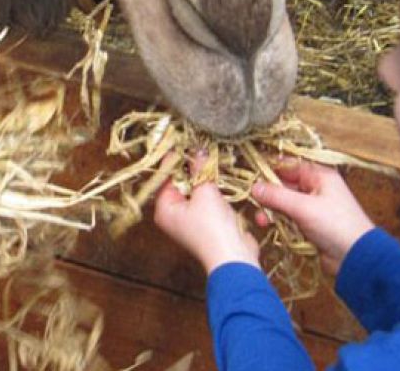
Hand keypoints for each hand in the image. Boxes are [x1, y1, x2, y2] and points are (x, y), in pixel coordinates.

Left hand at [153, 157, 259, 274]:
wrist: (234, 258)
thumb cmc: (213, 230)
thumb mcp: (205, 192)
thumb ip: (200, 169)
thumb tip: (197, 150)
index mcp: (164, 209)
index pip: (166, 176)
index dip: (177, 158)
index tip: (186, 142)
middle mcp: (174, 214)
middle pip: (182, 181)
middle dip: (194, 166)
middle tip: (203, 148)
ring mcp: (192, 219)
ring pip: (197, 189)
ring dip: (207, 176)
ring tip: (214, 158)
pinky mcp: (209, 221)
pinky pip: (209, 198)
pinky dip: (216, 188)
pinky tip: (224, 176)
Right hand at [251, 160, 373, 274]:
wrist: (356, 257)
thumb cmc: (335, 226)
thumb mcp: (304, 207)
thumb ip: (277, 195)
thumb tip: (254, 187)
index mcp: (320, 176)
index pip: (290, 166)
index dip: (270, 170)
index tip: (252, 178)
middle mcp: (316, 189)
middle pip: (285, 186)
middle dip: (269, 196)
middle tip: (255, 206)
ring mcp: (313, 208)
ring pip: (285, 205)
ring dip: (272, 212)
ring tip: (263, 222)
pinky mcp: (310, 226)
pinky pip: (290, 220)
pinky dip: (281, 223)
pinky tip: (272, 228)